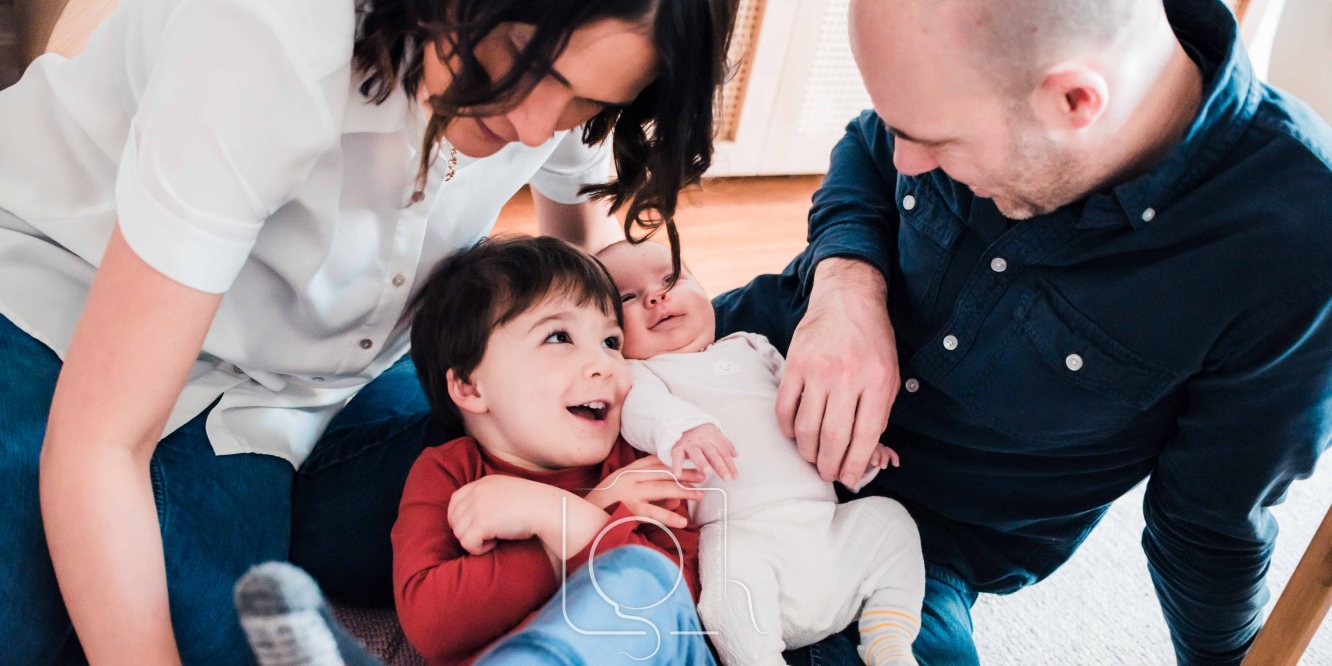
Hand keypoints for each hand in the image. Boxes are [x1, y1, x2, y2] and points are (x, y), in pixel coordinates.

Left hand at [448, 476, 565, 555]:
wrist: (548, 510)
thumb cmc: (535, 506)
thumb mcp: (508, 493)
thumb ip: (490, 499)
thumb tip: (476, 520)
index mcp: (483, 483)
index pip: (455, 500)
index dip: (460, 518)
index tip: (476, 528)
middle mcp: (477, 492)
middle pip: (454, 519)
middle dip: (467, 531)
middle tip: (487, 536)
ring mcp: (477, 506)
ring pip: (459, 533)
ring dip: (475, 541)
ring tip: (495, 539)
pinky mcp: (481, 522)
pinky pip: (467, 543)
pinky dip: (480, 549)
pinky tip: (496, 543)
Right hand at [585, 456, 705, 528]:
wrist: (583, 513)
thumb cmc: (605, 502)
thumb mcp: (624, 487)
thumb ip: (646, 487)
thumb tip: (673, 497)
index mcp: (630, 470)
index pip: (657, 462)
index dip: (677, 462)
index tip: (693, 462)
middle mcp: (632, 478)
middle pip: (665, 472)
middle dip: (686, 474)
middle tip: (704, 476)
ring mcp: (631, 493)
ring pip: (664, 488)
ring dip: (685, 491)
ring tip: (700, 495)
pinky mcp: (630, 510)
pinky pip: (654, 513)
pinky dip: (670, 517)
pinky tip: (683, 520)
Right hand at [671, 424, 738, 480]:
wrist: (681, 422)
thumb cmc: (699, 433)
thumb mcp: (714, 435)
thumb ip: (725, 445)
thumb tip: (736, 454)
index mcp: (713, 437)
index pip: (724, 452)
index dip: (730, 465)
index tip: (734, 476)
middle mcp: (702, 440)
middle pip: (713, 454)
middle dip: (721, 466)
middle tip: (726, 477)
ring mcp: (690, 443)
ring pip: (697, 453)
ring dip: (702, 462)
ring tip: (707, 471)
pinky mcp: (678, 447)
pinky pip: (677, 456)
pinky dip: (676, 465)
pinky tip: (678, 473)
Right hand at [777, 258, 899, 487]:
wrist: (848, 300)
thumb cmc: (872, 341)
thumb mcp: (890, 375)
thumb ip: (879, 412)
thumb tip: (865, 453)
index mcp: (876, 381)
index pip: (865, 435)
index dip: (856, 464)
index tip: (851, 479)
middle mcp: (846, 376)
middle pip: (833, 437)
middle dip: (830, 465)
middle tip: (829, 474)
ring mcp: (817, 369)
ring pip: (807, 427)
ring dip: (808, 452)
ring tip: (813, 458)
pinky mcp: (794, 363)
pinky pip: (785, 407)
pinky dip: (788, 428)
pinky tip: (795, 434)